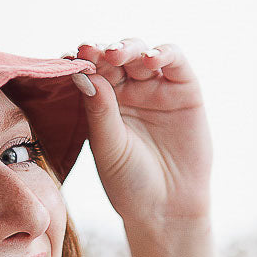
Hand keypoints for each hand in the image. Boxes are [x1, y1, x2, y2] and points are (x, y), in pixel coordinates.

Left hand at [65, 38, 211, 226]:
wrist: (166, 209)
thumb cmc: (129, 182)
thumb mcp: (108, 147)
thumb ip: (99, 111)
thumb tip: (84, 74)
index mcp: (102, 102)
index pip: (91, 71)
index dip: (82, 60)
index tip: (71, 57)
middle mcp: (128, 91)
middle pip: (115, 57)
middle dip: (103, 51)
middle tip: (92, 52)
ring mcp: (156, 88)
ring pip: (141, 53)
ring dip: (129, 48)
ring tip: (117, 55)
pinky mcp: (185, 89)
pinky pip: (175, 62)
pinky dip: (164, 53)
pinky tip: (151, 58)